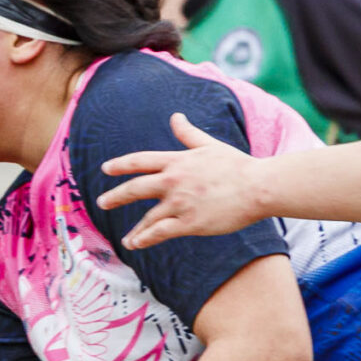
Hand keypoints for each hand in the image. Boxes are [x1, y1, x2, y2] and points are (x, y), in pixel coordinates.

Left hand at [95, 113, 271, 247]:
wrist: (259, 187)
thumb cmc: (237, 166)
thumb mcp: (210, 145)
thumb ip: (188, 134)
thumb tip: (175, 116)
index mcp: (178, 161)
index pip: (140, 161)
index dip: (120, 165)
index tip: (105, 169)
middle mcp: (174, 181)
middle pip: (135, 188)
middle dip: (115, 196)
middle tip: (102, 203)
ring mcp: (180, 203)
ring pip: (147, 218)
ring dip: (135, 230)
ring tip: (126, 240)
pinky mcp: (190, 223)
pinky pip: (160, 233)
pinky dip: (145, 239)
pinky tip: (136, 244)